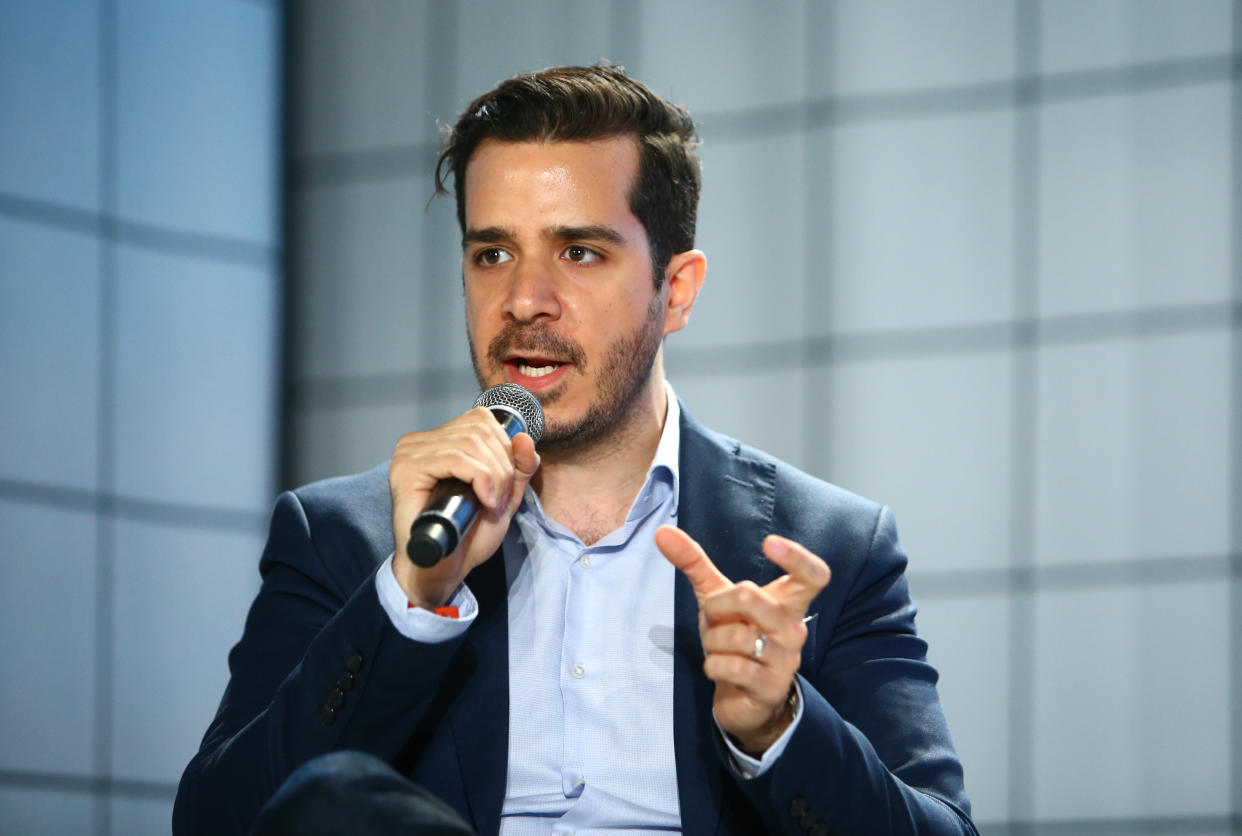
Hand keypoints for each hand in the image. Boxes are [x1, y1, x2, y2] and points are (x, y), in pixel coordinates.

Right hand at [390, 407, 539, 608]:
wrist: (445, 568)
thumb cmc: (468, 534)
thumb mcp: (504, 495)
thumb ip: (519, 466)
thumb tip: (524, 437)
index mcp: (439, 441)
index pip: (481, 420)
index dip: (503, 448)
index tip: (504, 482)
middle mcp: (419, 441)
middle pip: (479, 430)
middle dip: (502, 465)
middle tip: (498, 498)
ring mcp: (410, 453)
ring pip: (470, 443)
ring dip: (494, 475)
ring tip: (491, 502)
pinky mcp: (407, 469)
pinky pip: (456, 459)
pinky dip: (480, 478)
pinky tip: (483, 500)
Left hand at [654, 525, 829, 754]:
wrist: (743, 697)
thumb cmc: (735, 638)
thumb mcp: (716, 598)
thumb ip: (694, 563)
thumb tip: (662, 531)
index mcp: (788, 602)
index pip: (813, 574)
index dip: (796, 556)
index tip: (768, 542)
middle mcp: (794, 627)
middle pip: (751, 596)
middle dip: (716, 606)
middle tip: (713, 619)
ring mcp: (787, 659)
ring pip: (738, 635)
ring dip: (712, 640)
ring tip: (718, 648)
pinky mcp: (772, 687)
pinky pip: (733, 666)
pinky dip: (713, 665)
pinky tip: (719, 668)